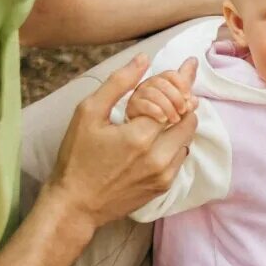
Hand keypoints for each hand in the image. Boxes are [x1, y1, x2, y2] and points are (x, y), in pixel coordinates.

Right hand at [46, 55, 198, 228]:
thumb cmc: (77, 158)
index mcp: (141, 136)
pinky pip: (180, 156)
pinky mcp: (164, 186)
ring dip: (179, 122)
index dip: (179, 82)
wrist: (76, 205)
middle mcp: (159, 157)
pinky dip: (174, 142)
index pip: (176, 99)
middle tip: (172, 89)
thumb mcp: (88, 113)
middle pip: (189, 117)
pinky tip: (155, 137)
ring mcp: (165, 175)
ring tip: (159, 113)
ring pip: (187, 137)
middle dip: (183, 100)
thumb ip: (118, 83)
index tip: (187, 66)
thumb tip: (143, 59)